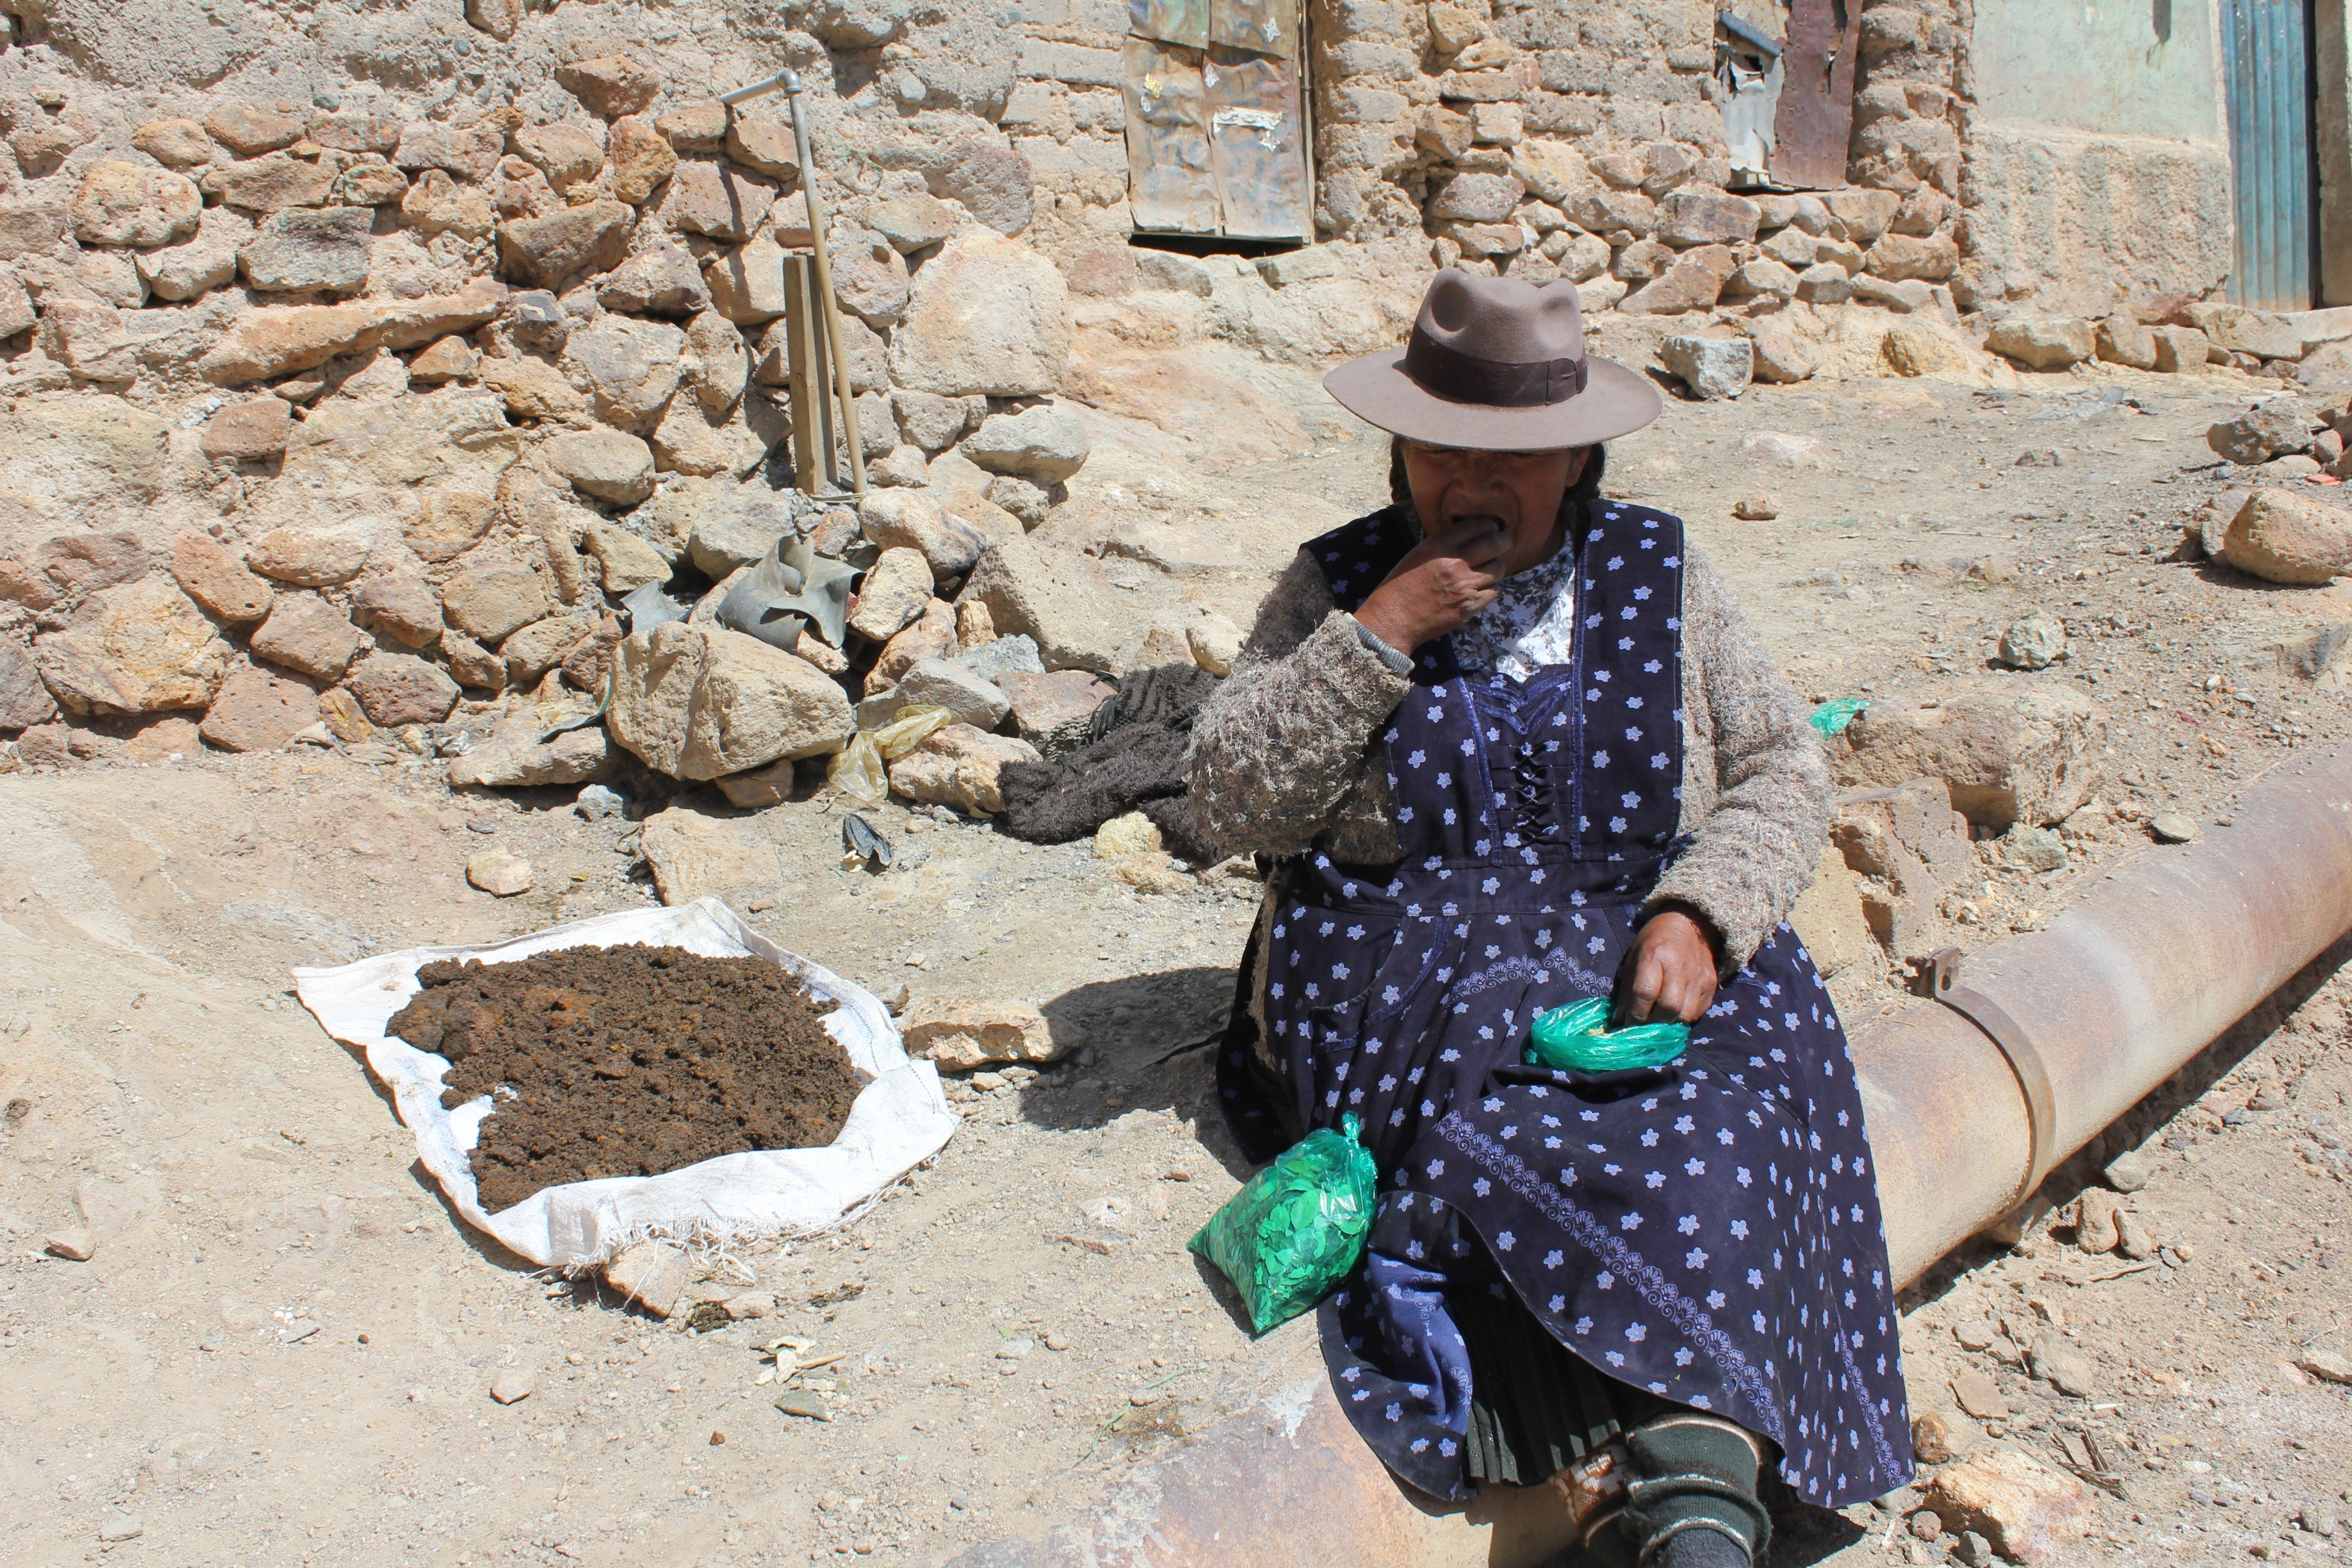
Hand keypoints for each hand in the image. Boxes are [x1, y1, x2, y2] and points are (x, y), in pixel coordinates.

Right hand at [1353, 519, 1509, 653]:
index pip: (1476, 526)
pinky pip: (1493, 591)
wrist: (1393, 619)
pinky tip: (1480, 588)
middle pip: (1495, 544)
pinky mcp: (1470, 606)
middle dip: (1504, 541)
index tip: (1492, 527)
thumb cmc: (1400, 586)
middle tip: (1503, 543)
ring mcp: (1465, 586)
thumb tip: (1469, 538)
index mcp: (1438, 546)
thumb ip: (1443, 545)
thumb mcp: (1418, 555)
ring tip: (1489, 569)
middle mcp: (1455, 563)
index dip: (1489, 524)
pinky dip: (1490, 588)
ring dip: (1496, 567)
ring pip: (1498, 569)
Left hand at [1616, 909, 1720, 1025]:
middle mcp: (1679, 966)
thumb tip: (1620, 1021)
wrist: (1690, 925)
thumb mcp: (1634, 957)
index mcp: (1655, 955)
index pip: (1645, 992)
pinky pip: (1697, 1013)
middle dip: (1652, 1024)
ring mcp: (1699, 976)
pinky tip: (1672, 1016)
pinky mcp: (1712, 984)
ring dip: (1668, 1025)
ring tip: (1657, 1024)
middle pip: (1668, 1007)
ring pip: (1685, 1015)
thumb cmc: (1655, 941)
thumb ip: (1627, 989)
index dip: (1634, 1015)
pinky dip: (1682, 1020)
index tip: (1626, 1026)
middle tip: (1642, 1029)